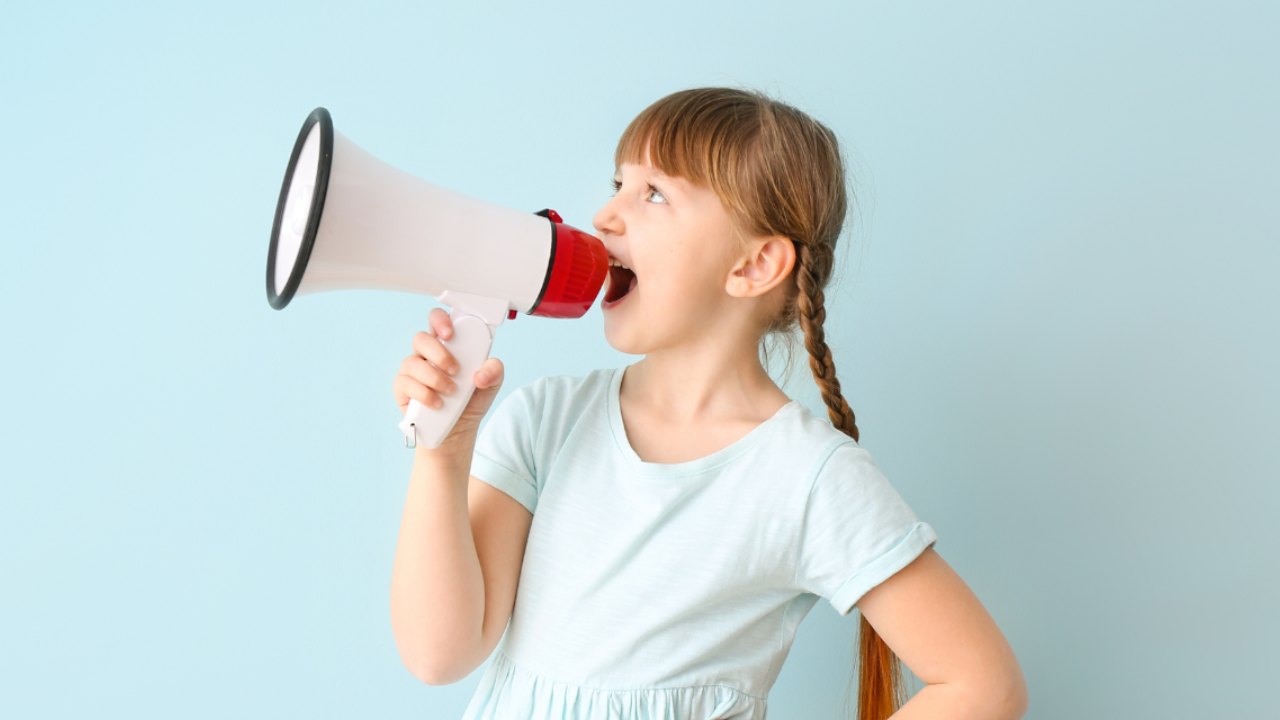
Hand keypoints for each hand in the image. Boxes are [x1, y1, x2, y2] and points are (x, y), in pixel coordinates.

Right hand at [392, 307, 504, 447]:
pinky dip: (424, 394)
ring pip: (412, 362)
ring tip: (450, 391)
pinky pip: (405, 383)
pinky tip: (437, 403)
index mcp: (447, 345)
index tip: (450, 334)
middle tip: (455, 370)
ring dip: (433, 377)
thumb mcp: (492, 384)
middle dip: (438, 354)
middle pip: (421, 338)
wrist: (459, 429)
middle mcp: (426, 354)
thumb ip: (494, 371)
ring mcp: (412, 370)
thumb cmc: (471, 399)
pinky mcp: (402, 388)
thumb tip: (479, 375)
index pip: (436, 320)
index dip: (440, 320)